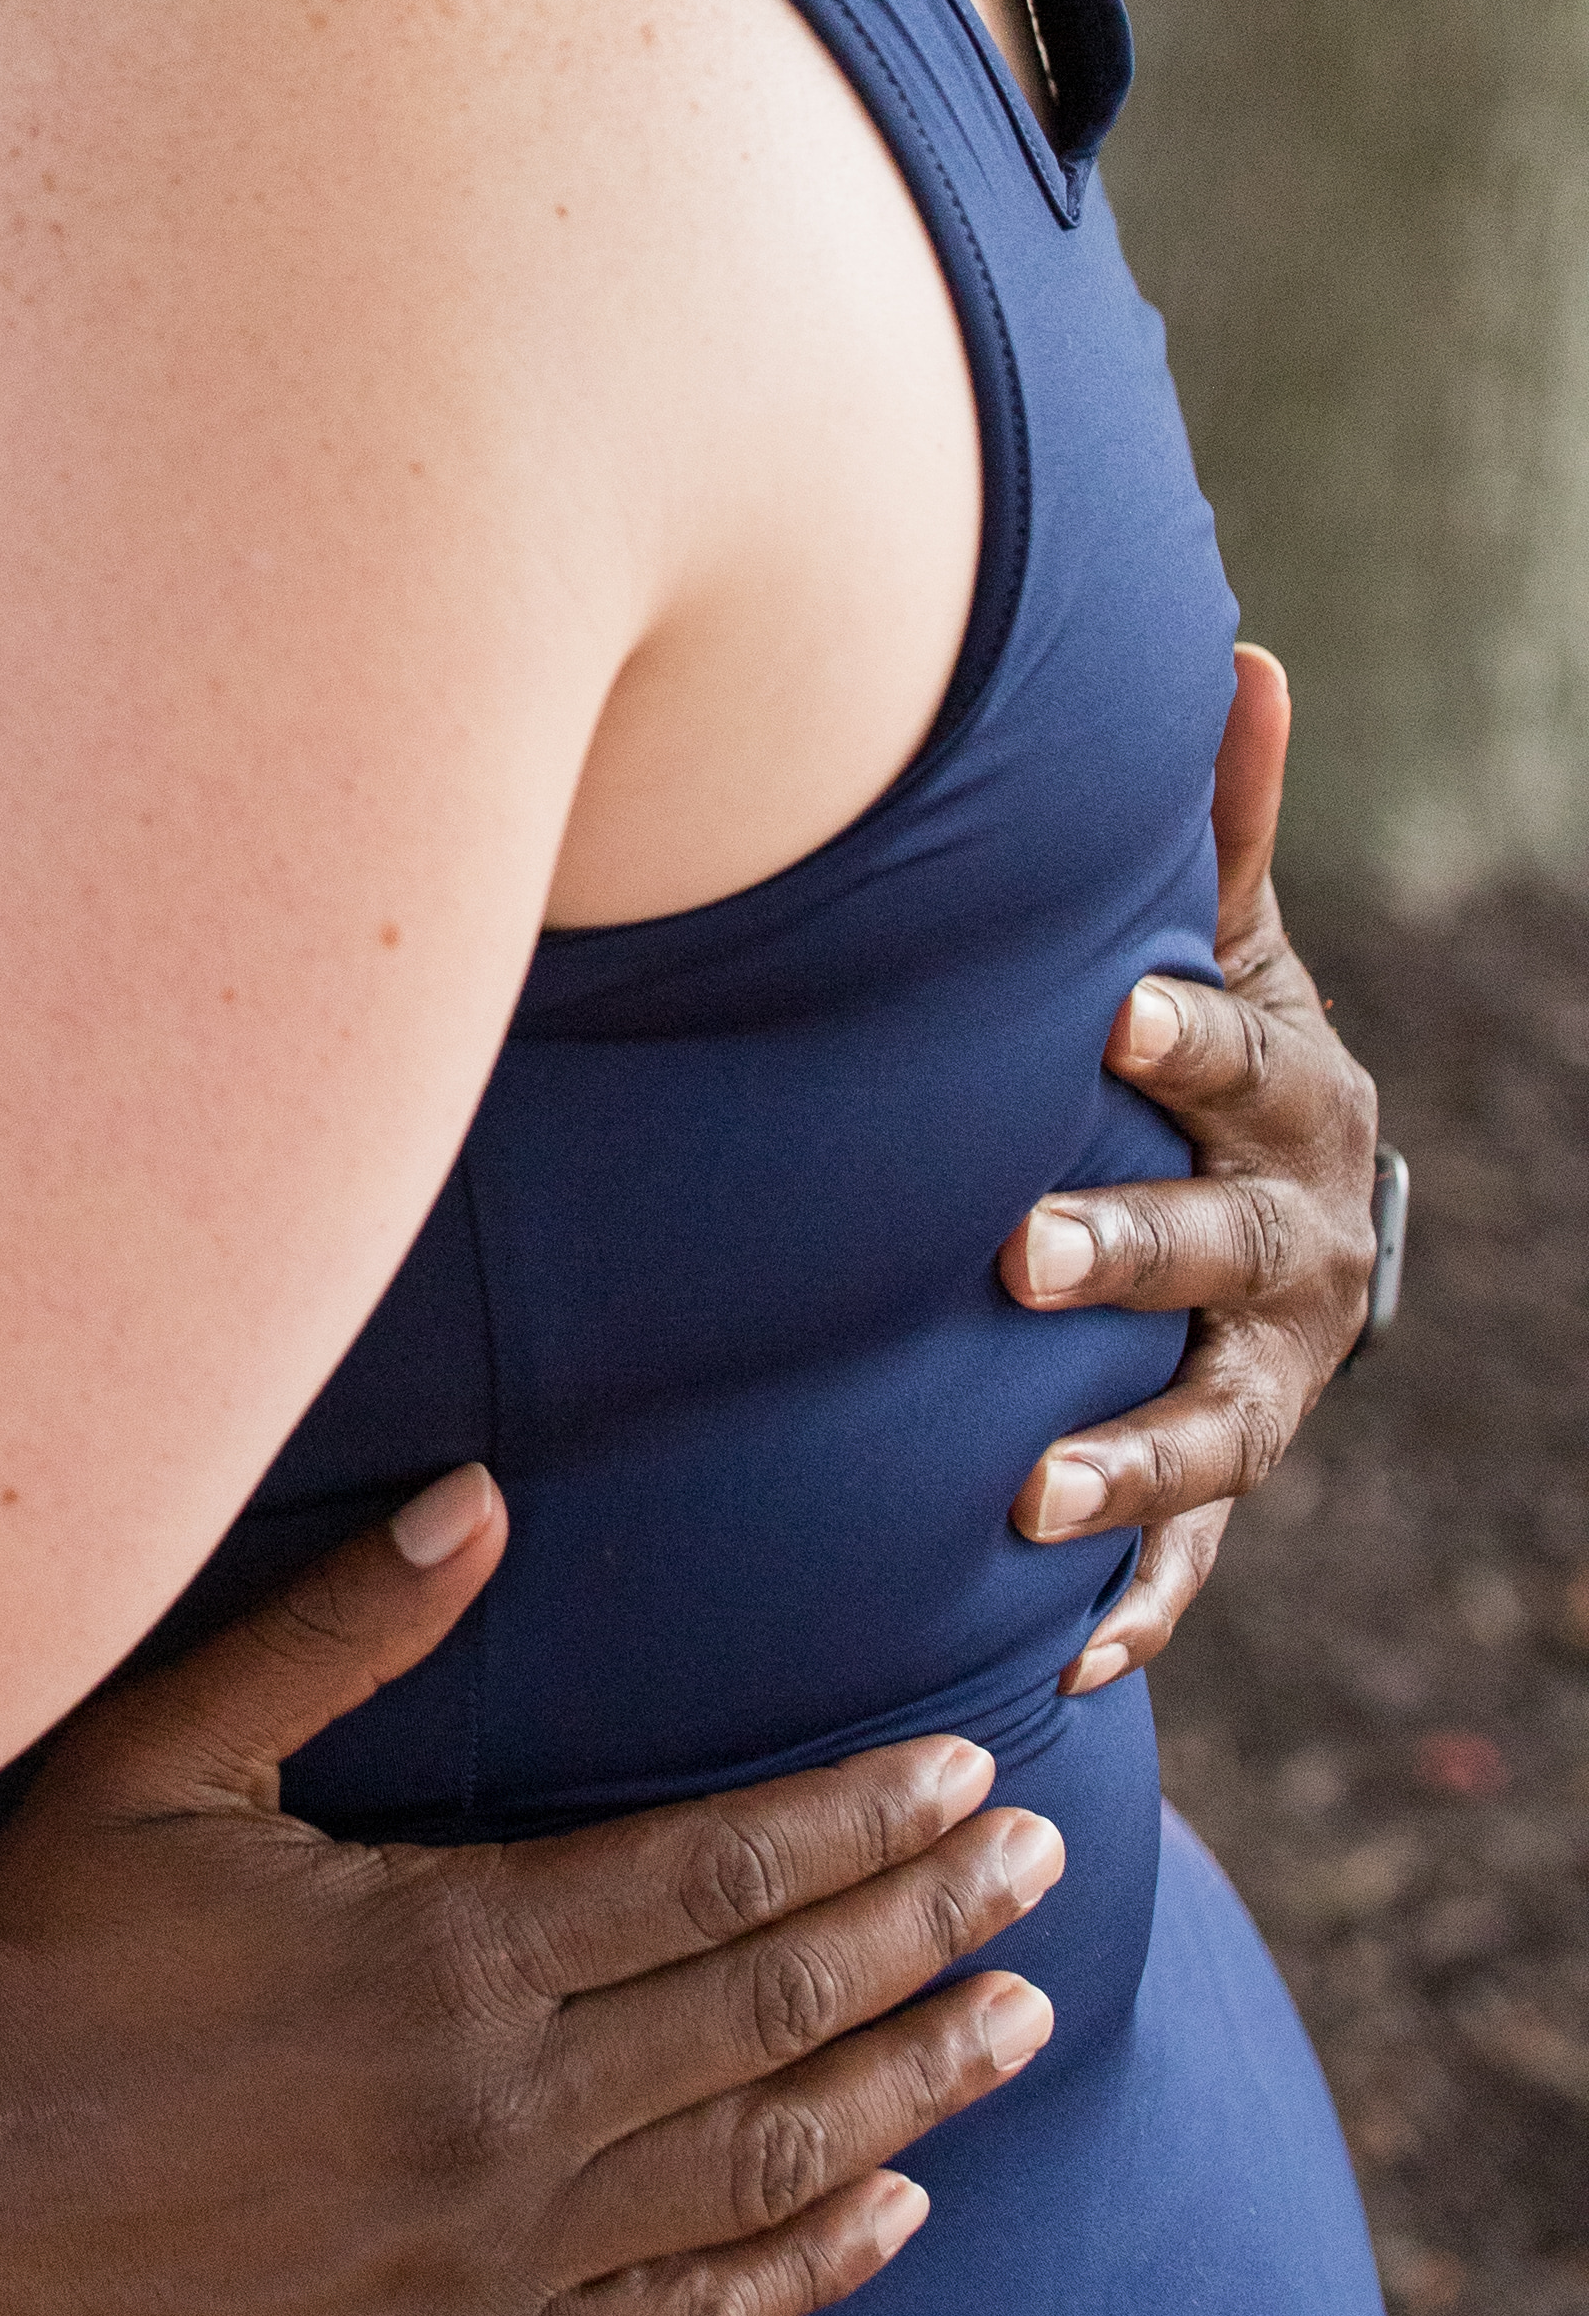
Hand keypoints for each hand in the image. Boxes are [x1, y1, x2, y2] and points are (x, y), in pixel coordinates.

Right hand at [0, 1466, 1059, 2315]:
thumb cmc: (30, 1963)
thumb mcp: (154, 1762)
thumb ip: (333, 1633)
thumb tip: (483, 1503)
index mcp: (447, 1953)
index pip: (719, 1875)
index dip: (859, 1823)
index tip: (967, 1777)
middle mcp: (499, 2112)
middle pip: (774, 2007)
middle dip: (925, 1928)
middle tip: (1042, 1872)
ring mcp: (492, 2262)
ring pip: (762, 2164)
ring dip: (907, 2087)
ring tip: (1013, 2021)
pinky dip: (808, 2267)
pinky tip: (895, 2213)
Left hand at [997, 645, 1380, 1688]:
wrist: (1281, 1224)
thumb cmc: (1206, 1062)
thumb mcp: (1234, 949)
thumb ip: (1220, 833)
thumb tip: (1243, 650)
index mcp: (1294, 1101)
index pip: (1234, 1060)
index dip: (1180, 1034)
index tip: (1105, 1008)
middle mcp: (1297, 1246)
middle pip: (1218, 1248)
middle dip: (1126, 1250)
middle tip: (1019, 1256)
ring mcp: (1271, 1379)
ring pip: (1210, 1428)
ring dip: (1128, 1464)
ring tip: (1031, 1493)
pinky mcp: (1230, 1488)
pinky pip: (1193, 1567)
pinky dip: (1136, 1616)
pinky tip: (1064, 1665)